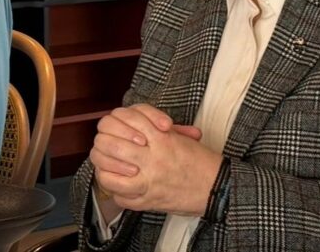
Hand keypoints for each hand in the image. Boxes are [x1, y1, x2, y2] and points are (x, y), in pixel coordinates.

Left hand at [89, 104, 220, 215]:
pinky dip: (113, 189)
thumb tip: (131, 121)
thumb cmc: (199, 160)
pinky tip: (117, 184)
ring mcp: (147, 180)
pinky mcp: (147, 201)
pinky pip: (118, 195)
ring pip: (107, 170)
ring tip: (109, 164)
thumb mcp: (179, 135)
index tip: (119, 128)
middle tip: (107, 144)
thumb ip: (154, 125)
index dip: (116, 121)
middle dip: (103, 142)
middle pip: (108, 142)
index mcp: (160, 137)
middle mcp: (151, 157)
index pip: (122, 118)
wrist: (216, 187)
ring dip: (104, 165)